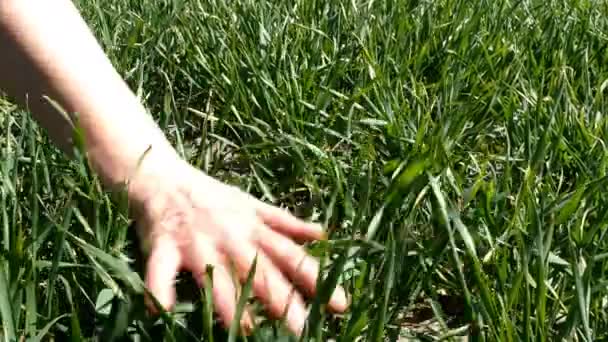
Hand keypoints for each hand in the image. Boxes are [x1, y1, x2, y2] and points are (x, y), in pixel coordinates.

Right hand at [127, 156, 348, 334]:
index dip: (314, 279)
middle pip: (260, 273)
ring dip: (230, 303)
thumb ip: (285, 223)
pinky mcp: (163, 245)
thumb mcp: (253, 205)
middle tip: (303, 329)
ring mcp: (197, 243)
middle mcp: (230, 238)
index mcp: (253, 229)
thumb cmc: (212, 196)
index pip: (290, 256)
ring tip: (246, 330)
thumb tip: (321, 234)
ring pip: (216, 277)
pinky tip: (161, 311)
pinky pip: (160, 269)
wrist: (163, 177)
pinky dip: (158, 289)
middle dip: (283, 301)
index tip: (338, 303)